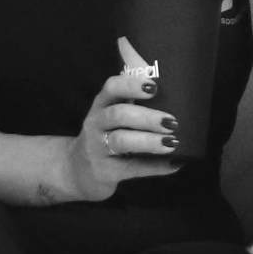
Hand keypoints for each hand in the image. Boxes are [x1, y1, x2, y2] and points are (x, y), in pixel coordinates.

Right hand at [60, 38, 180, 200]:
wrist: (77, 171)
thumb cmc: (105, 135)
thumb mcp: (111, 114)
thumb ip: (132, 98)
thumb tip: (169, 81)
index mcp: (102, 104)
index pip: (111, 88)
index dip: (131, 85)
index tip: (153, 86)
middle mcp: (96, 123)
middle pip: (118, 115)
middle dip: (146, 117)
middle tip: (172, 121)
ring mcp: (97, 148)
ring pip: (121, 141)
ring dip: (149, 141)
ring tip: (172, 142)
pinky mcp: (104, 171)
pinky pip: (131, 168)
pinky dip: (154, 167)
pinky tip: (174, 164)